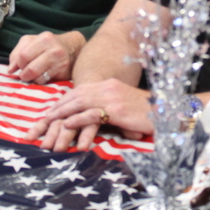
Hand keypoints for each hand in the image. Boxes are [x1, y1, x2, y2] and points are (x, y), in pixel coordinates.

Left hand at [7, 31, 84, 82]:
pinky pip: (45, 82)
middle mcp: (54, 49)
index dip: (18, 64)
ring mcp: (60, 62)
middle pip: (30, 69)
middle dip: (24, 74)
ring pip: (37, 77)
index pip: (23, 56)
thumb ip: (17, 53)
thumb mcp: (32, 42)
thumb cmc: (48, 46)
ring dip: (32, 79)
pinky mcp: (64, 73)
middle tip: (25, 73)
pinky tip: (43, 75)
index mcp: (44, 39)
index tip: (20, 65)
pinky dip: (40, 81)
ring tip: (34, 74)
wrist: (73, 48)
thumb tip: (11, 69)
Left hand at [24, 79, 152, 150]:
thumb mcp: (123, 106)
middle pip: (76, 95)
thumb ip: (107, 107)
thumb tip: (92, 116)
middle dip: (58, 106)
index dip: (63, 100)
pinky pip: (92, 113)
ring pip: (80, 102)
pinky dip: (77, 119)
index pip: (80, 90)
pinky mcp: (117, 110)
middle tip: (43, 118)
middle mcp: (108, 87)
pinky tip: (67, 125)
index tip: (50, 110)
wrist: (167, 112)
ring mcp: (112, 97)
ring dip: (62, 113)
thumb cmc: (146, 113)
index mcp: (109, 85)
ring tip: (48, 122)